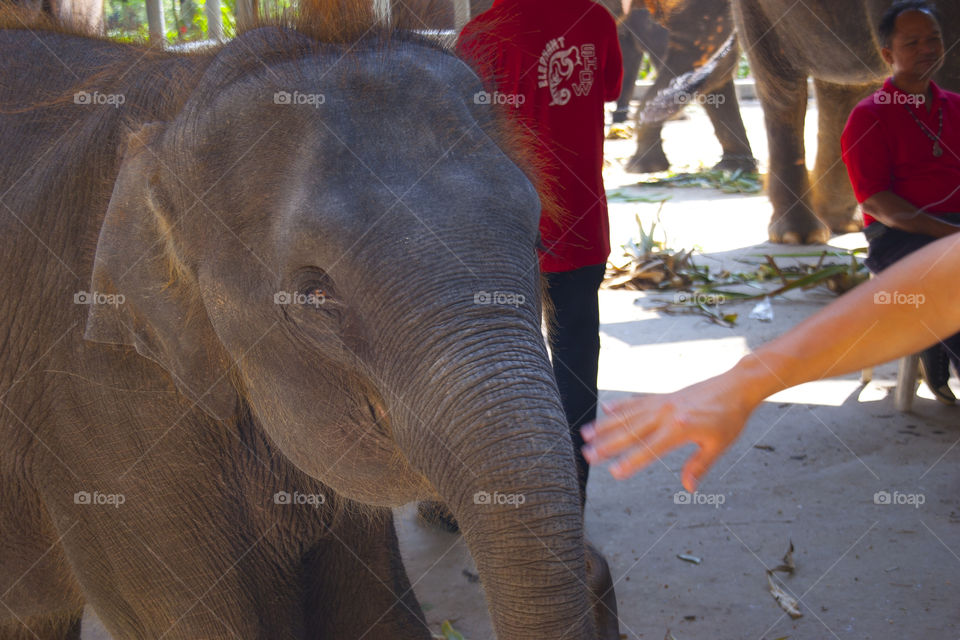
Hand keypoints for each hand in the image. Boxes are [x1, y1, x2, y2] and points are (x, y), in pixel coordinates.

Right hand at [580, 375, 755, 491]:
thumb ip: (699, 465)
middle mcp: (666, 414)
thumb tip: (688, 487)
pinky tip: (605, 410)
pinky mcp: (662, 396)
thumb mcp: (719, 445)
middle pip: (631, 432)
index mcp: (680, 428)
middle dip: (607, 445)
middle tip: (587, 455)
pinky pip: (636, 402)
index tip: (614, 473)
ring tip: (585, 435)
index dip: (631, 463)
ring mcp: (661, 403)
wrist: (735, 386)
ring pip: (627, 416)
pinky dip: (620, 406)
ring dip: (605, 426)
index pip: (650, 450)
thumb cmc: (730, 418)